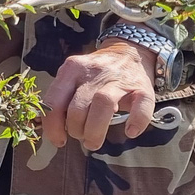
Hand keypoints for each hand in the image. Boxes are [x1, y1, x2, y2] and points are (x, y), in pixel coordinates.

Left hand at [40, 41, 158, 150]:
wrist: (129, 51)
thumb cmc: (95, 74)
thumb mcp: (73, 77)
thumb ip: (62, 98)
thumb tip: (52, 130)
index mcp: (71, 69)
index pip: (54, 102)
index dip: (53, 127)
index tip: (59, 140)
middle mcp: (93, 71)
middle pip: (78, 107)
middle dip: (76, 130)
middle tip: (82, 137)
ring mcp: (118, 78)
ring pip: (103, 105)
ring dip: (95, 131)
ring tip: (94, 142)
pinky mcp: (142, 87)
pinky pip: (141, 106)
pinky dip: (136, 121)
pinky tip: (130, 132)